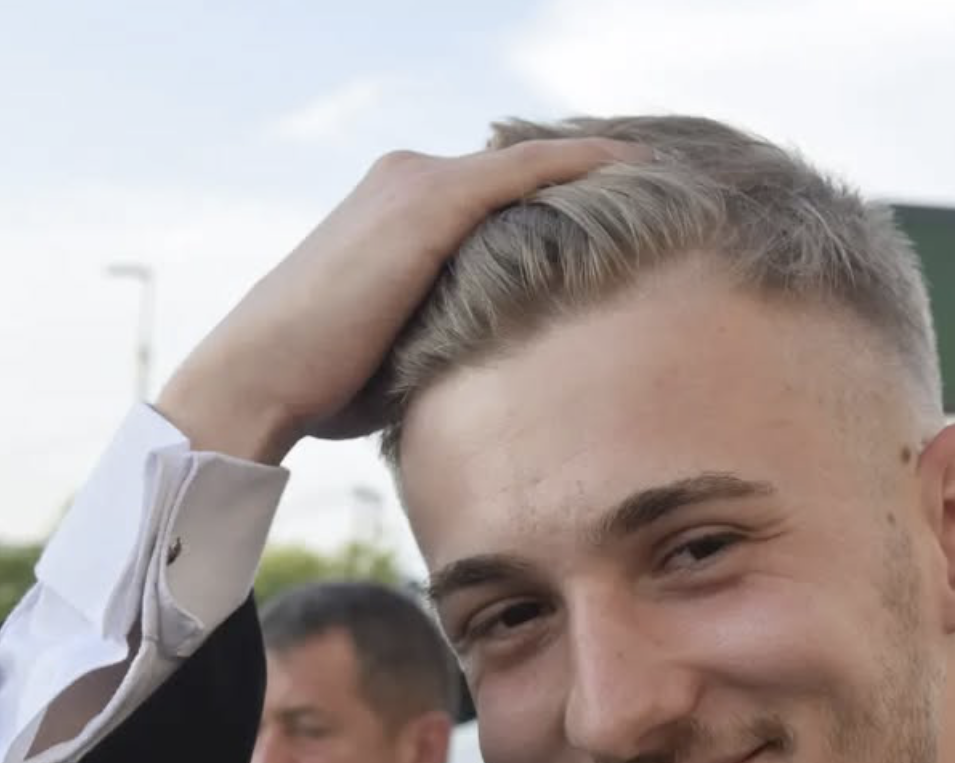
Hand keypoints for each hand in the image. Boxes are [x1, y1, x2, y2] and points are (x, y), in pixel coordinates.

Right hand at [156, 139, 643, 464]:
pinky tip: (642, 166)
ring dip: (598, 163)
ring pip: (532, 159)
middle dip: (590, 175)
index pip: (499, 188)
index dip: (561, 196)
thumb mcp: (402, 347)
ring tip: (668, 172)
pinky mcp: (431, 202)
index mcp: (399, 209)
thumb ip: (448, 330)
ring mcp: (418, 183)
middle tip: (662, 184)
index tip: (620, 212)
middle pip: (522, 165)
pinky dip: (586, 164)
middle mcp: (408, 178)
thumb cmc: (325, 384)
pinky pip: (530, 170)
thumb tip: (498, 365)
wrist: (259, 377)